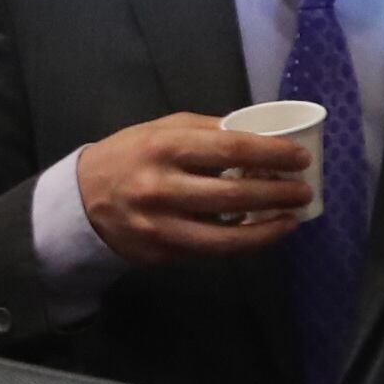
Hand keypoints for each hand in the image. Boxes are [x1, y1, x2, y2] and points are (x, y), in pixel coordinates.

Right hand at [73, 114, 313, 264]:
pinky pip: (210, 251)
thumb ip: (206, 132)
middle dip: (277, 194)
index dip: (271, 155)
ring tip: (290, 219)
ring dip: (267, 230)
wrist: (79, 202)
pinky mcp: (160, 253)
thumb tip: (260, 137)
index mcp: (164, 147)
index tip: (299, 158)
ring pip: (226, 237)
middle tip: (303, 190)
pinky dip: (240, 243)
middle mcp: (161, 188)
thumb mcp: (160, 130)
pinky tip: (259, 233)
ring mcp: (160, 226)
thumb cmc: (128, 157)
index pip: (231, 149)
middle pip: (233, 195)